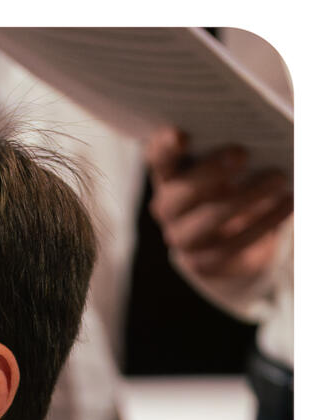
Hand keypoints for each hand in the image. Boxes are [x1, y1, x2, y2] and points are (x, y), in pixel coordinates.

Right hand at [145, 126, 291, 284]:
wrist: (232, 233)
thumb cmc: (230, 181)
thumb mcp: (226, 160)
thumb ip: (227, 144)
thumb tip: (256, 130)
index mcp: (169, 174)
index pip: (159, 158)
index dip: (165, 147)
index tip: (182, 136)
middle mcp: (167, 207)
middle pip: (180, 194)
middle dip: (210, 173)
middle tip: (242, 154)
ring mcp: (182, 237)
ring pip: (208, 221)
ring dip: (246, 198)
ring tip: (278, 178)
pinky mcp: (203, 262)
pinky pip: (233, 245)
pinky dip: (264, 223)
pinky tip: (287, 203)